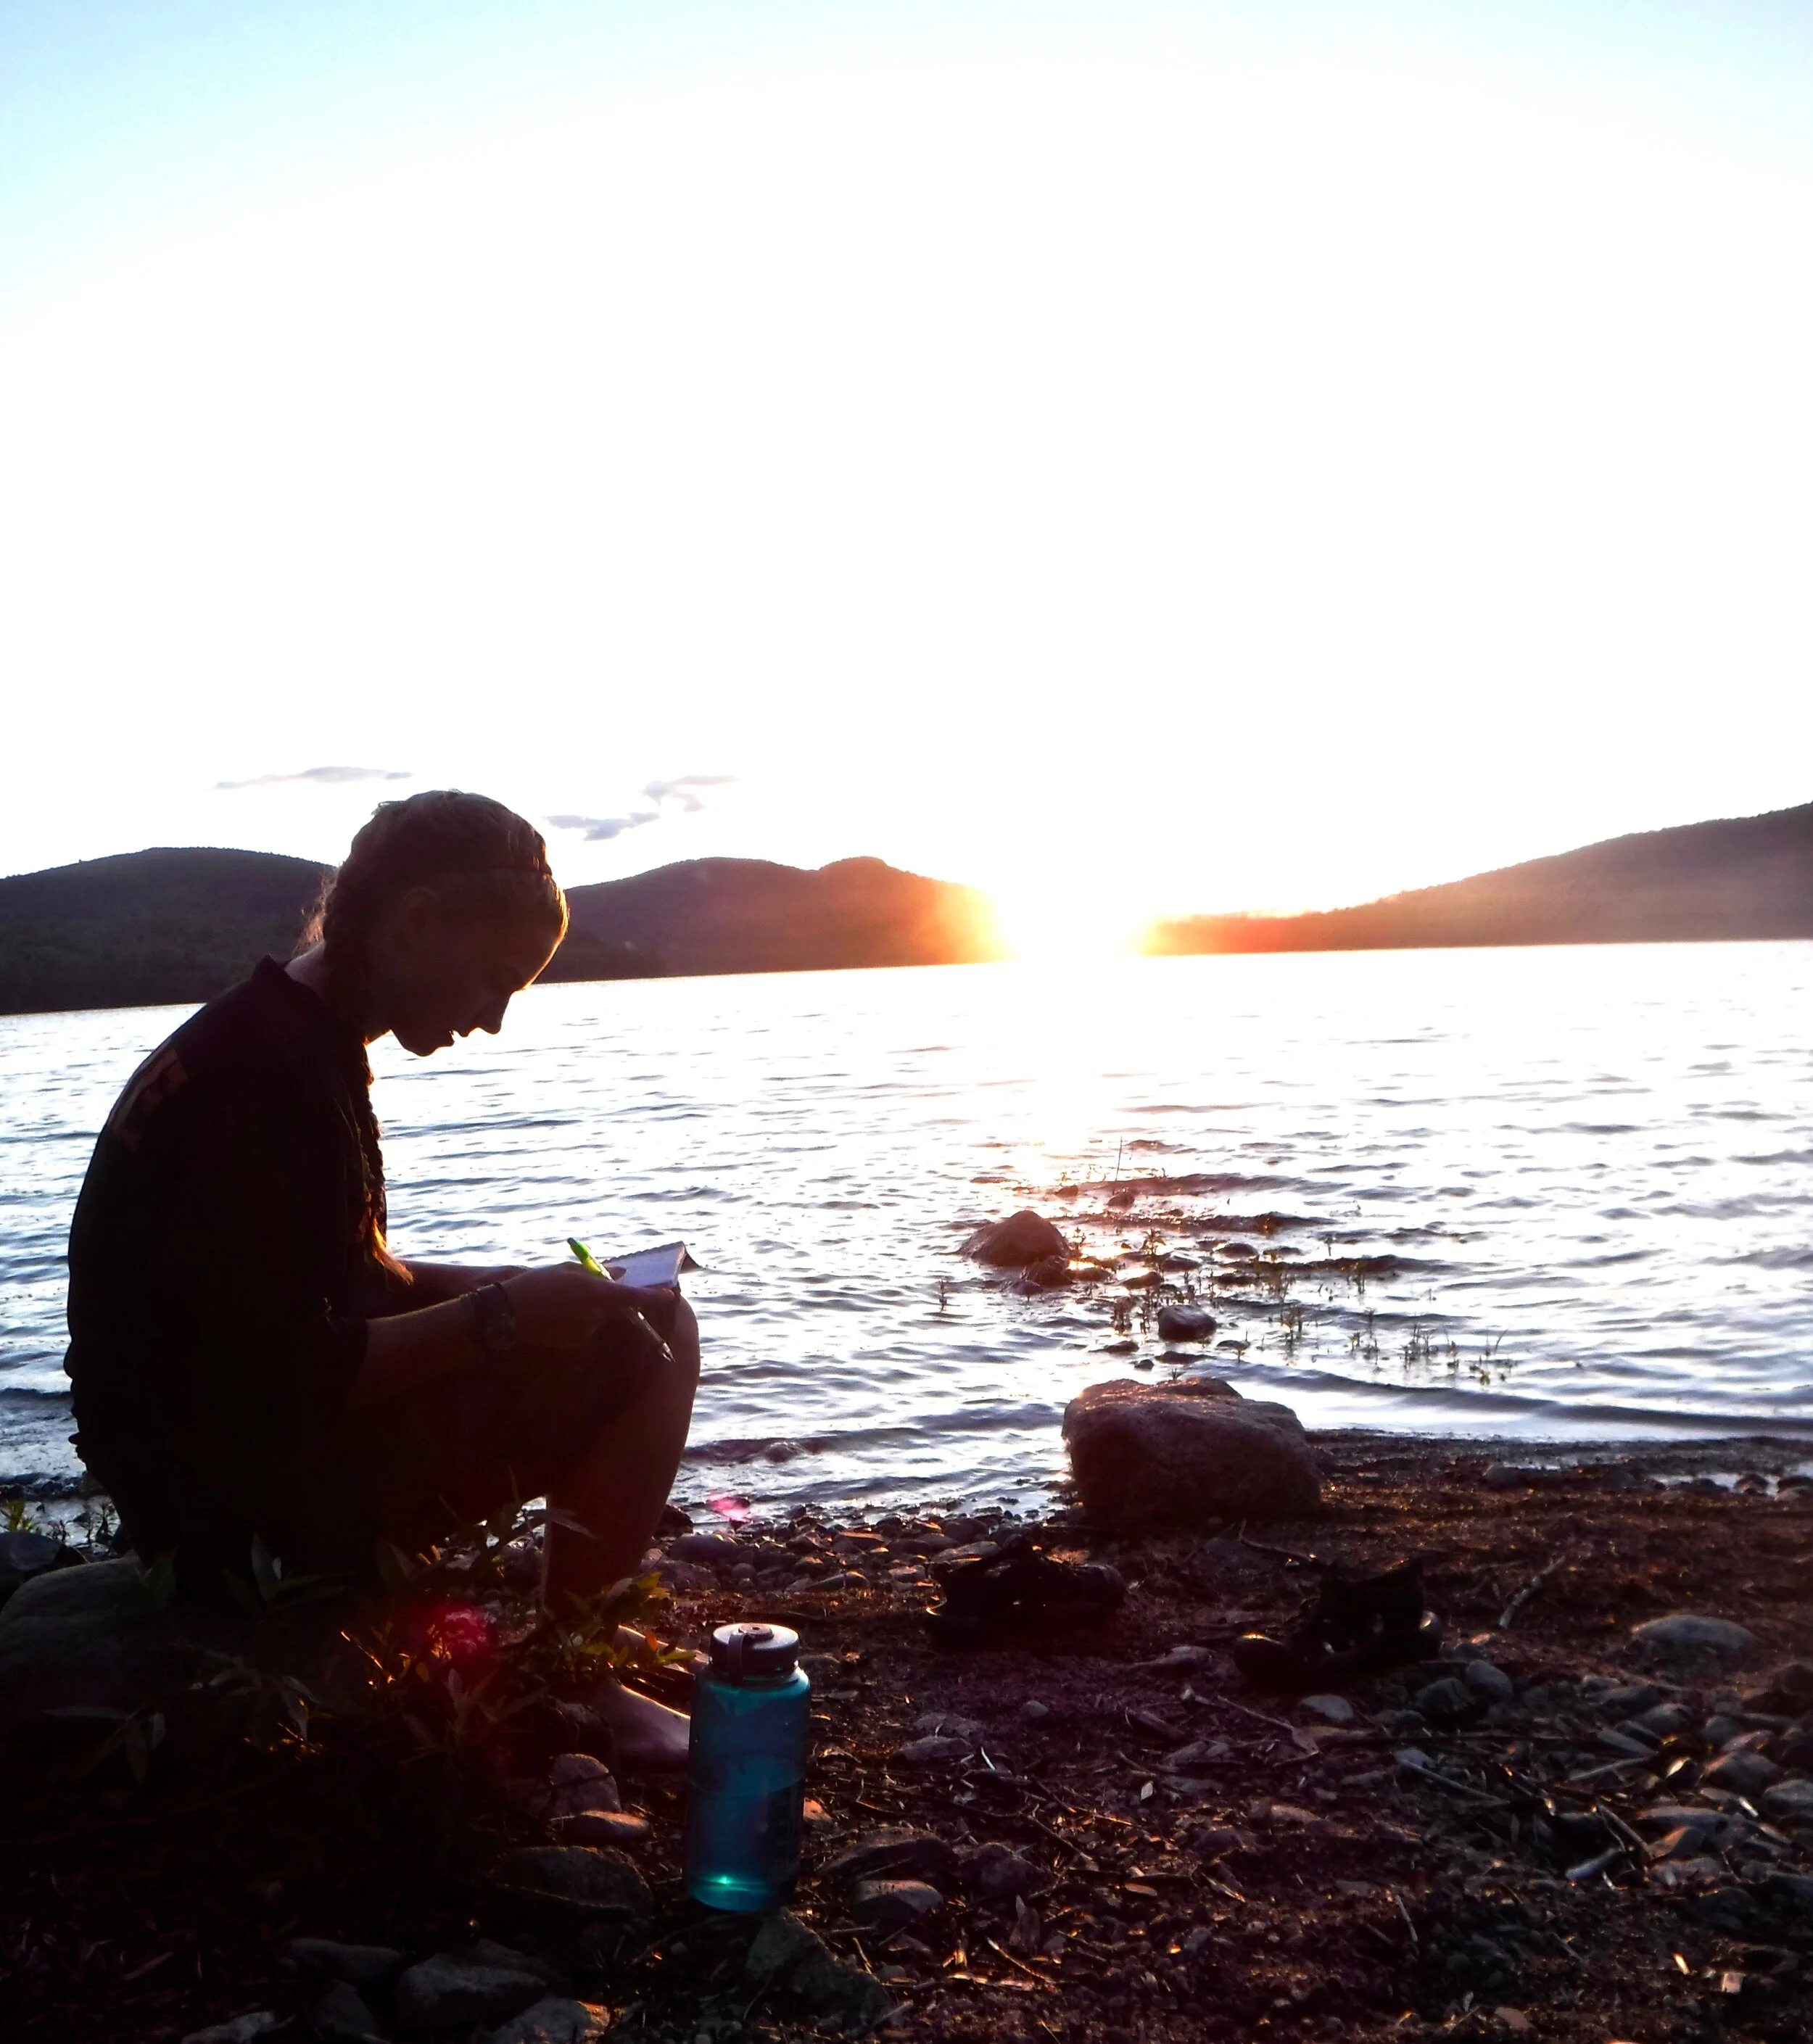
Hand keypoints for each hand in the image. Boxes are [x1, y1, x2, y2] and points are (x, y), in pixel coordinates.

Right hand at [502, 1265, 675, 1356]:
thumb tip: (621, 1275)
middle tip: (590, 1288)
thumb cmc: (537, 1285)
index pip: (635, 1297)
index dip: (655, 1297)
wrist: (507, 1315)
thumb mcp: (568, 1271)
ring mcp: (586, 1331)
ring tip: (562, 1299)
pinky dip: (579, 1320)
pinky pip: (587, 1328)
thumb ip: (598, 1274)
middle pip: (619, 1308)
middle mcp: (596, 1315)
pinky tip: (557, 1314)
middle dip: (615, 1299)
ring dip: (592, 1308)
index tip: (670, 1294)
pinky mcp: (576, 1343)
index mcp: (596, 1293)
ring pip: (601, 1317)